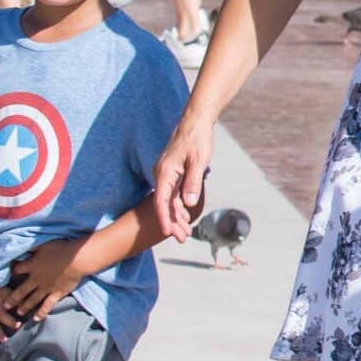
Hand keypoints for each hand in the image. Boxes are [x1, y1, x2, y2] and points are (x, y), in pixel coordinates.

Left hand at [9, 237, 86, 316]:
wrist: (76, 259)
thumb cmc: (61, 249)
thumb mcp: (43, 245)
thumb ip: (32, 247)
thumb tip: (22, 246)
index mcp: (32, 266)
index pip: (17, 270)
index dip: (11, 273)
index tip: (6, 276)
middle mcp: (36, 279)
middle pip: (20, 291)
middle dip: (12, 298)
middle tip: (5, 306)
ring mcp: (45, 288)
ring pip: (32, 300)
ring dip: (24, 307)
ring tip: (18, 313)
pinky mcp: (56, 294)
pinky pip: (47, 305)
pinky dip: (41, 313)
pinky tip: (36, 319)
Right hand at [152, 117, 214, 241]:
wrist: (196, 121)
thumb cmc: (197, 139)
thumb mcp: (199, 162)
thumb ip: (193, 183)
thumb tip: (187, 204)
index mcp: (165, 172)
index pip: (162, 201)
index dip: (165, 218)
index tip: (167, 233)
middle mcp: (163, 174)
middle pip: (166, 203)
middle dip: (173, 222)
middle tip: (182, 239)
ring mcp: (167, 173)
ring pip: (170, 199)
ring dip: (177, 216)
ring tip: (185, 232)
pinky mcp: (173, 171)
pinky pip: (173, 192)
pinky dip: (179, 204)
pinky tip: (185, 215)